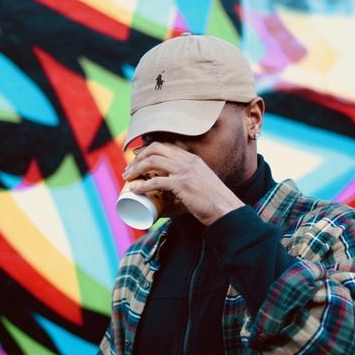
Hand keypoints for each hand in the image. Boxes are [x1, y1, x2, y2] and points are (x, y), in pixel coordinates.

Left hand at [124, 143, 243, 225]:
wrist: (226, 209)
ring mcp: (185, 171)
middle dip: (137, 157)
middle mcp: (188, 160)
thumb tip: (171, 191)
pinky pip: (156, 181)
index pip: (164, 144)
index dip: (146, 149)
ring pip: (152, 161)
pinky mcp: (182, 184)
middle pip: (155, 148)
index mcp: (192, 158)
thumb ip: (188, 181)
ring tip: (128, 178)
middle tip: (128, 170)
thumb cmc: (214, 201)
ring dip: (136, 169)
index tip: (135, 158)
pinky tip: (135, 189)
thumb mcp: (201, 182)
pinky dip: (143, 185)